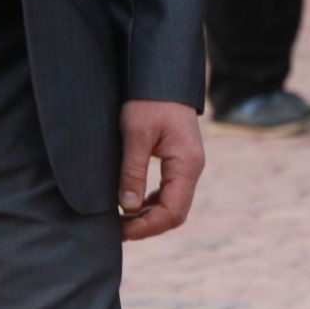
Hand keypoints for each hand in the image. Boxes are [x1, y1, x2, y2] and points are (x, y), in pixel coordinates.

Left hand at [119, 100, 205, 241]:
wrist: (163, 76)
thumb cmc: (149, 101)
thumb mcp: (135, 134)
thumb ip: (132, 171)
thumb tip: (127, 206)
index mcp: (187, 166)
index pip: (172, 211)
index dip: (147, 226)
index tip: (121, 231)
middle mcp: (191, 170)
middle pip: (175, 213)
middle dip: (148, 226)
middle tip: (118, 231)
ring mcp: (187, 166)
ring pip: (173, 204)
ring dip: (149, 216)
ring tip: (122, 221)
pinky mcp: (179, 161)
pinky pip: (169, 191)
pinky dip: (151, 202)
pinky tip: (132, 203)